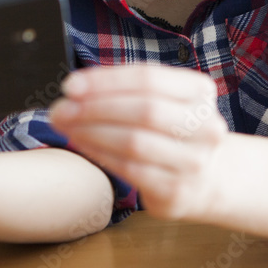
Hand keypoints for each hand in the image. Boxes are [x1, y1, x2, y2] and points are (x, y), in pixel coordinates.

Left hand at [49, 64, 227, 220]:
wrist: (205, 178)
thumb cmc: (167, 128)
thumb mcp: (157, 98)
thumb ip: (120, 88)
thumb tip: (73, 89)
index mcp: (200, 91)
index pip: (148, 78)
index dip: (105, 81)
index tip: (70, 86)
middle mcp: (205, 125)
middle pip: (143, 109)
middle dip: (94, 108)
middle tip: (61, 109)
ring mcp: (194, 160)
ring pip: (134, 141)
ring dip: (91, 132)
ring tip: (65, 126)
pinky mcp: (176, 190)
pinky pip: (129, 168)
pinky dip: (99, 153)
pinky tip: (81, 144)